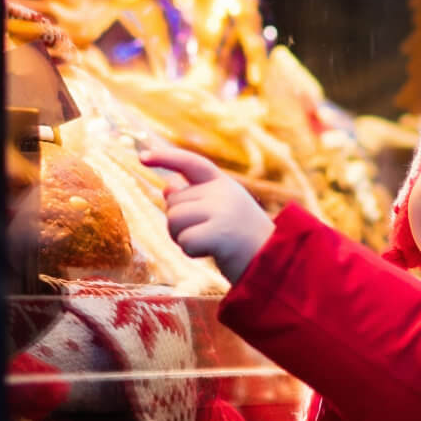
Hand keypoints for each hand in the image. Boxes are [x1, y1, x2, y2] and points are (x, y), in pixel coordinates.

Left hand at [140, 143, 273, 282]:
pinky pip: (184, 241)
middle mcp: (222, 191)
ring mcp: (222, 209)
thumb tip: (167, 186)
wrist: (277, 262)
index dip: (166, 158)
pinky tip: (211, 253)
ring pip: (174, 220)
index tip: (143, 158)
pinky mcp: (221, 231)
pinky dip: (191, 252)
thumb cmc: (245, 241)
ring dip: (182, 238)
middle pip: (173, 203)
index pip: (190, 163)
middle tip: (206, 236)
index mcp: (224, 183)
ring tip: (207, 244)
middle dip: (179, 224)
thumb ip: (196, 197)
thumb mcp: (222, 211)